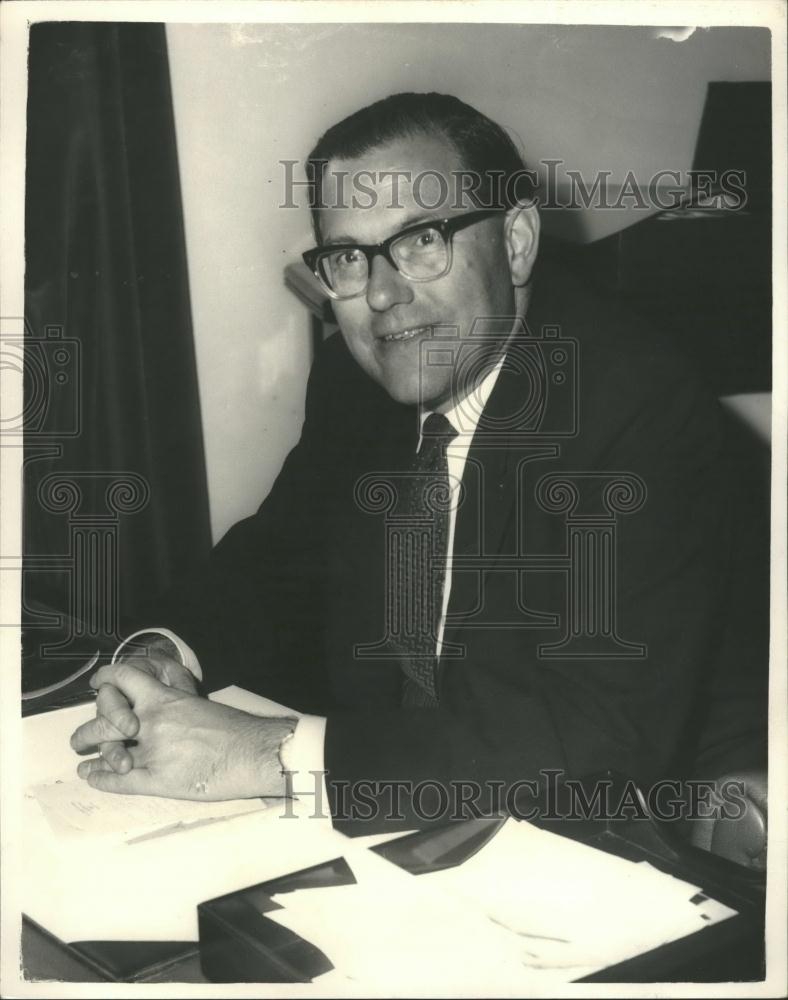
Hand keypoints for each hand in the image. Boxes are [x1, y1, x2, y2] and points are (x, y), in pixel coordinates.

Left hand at [70, 662, 296, 799]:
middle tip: (80, 738)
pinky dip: (101, 780)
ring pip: (107, 751)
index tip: (98, 683)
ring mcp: (152, 752)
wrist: (254, 752)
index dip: (106, 679)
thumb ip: (175, 698)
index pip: (124, 679)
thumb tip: (162, 695)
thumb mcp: (199, 702)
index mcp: (164, 699)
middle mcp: (152, 723)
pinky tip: (93, 778)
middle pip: (104, 719)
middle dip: (87, 729)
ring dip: (92, 755)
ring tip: (83, 759)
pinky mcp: (157, 780)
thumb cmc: (236, 727)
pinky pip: (119, 781)